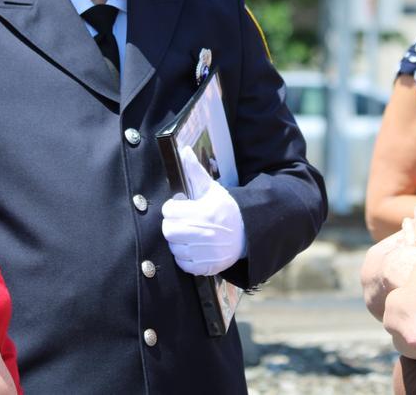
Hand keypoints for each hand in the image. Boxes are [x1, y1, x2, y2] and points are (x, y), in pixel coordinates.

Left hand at [161, 146, 245, 275]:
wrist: (247, 233)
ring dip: (178, 241)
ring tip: (188, 234)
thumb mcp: (212, 188)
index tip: (180, 206)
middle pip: (168, 230)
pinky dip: (184, 257)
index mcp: (204, 212)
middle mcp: (204, 234)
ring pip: (173, 247)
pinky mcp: (206, 267)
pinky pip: (182, 263)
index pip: (169, 211)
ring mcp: (205, 252)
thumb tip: (183, 150)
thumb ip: (195, 171)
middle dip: (172, 224)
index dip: (172, 207)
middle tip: (182, 221)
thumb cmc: (226, 209)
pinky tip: (193, 247)